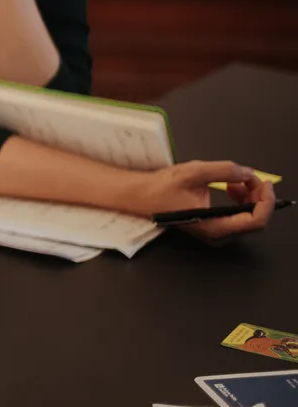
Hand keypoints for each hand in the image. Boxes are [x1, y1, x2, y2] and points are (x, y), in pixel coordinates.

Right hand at [128, 161, 275, 240]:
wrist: (142, 195)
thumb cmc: (163, 187)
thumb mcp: (193, 173)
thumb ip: (224, 171)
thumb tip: (248, 173)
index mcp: (214, 227)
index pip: (255, 220)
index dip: (264, 200)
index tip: (262, 181)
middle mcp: (219, 235)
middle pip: (255, 219)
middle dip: (257, 196)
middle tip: (249, 176)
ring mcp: (217, 232)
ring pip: (249, 218)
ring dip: (249, 197)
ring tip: (236, 180)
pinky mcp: (215, 226)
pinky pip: (239, 217)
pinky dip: (241, 200)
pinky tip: (231, 187)